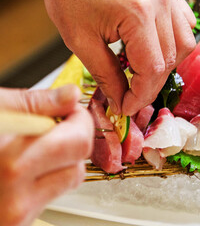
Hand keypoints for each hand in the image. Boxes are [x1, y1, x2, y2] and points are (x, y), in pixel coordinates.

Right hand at [0, 85, 93, 225]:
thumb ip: (37, 104)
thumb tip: (70, 95)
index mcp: (11, 164)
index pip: (78, 142)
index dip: (79, 121)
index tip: (71, 112)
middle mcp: (15, 200)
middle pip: (78, 165)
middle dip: (73, 140)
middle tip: (57, 126)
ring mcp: (14, 218)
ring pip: (67, 182)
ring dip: (61, 161)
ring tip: (33, 147)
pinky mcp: (15, 225)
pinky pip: (49, 195)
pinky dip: (46, 178)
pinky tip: (23, 167)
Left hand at [40, 0, 195, 115]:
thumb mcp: (80, 42)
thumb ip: (108, 76)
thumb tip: (123, 103)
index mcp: (137, 13)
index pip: (153, 69)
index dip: (141, 96)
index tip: (126, 108)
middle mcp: (161, 2)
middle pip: (171, 59)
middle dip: (151, 85)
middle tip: (131, 95)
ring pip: (185, 45)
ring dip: (166, 66)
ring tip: (142, 72)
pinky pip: (185, 25)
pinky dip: (175, 44)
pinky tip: (156, 49)